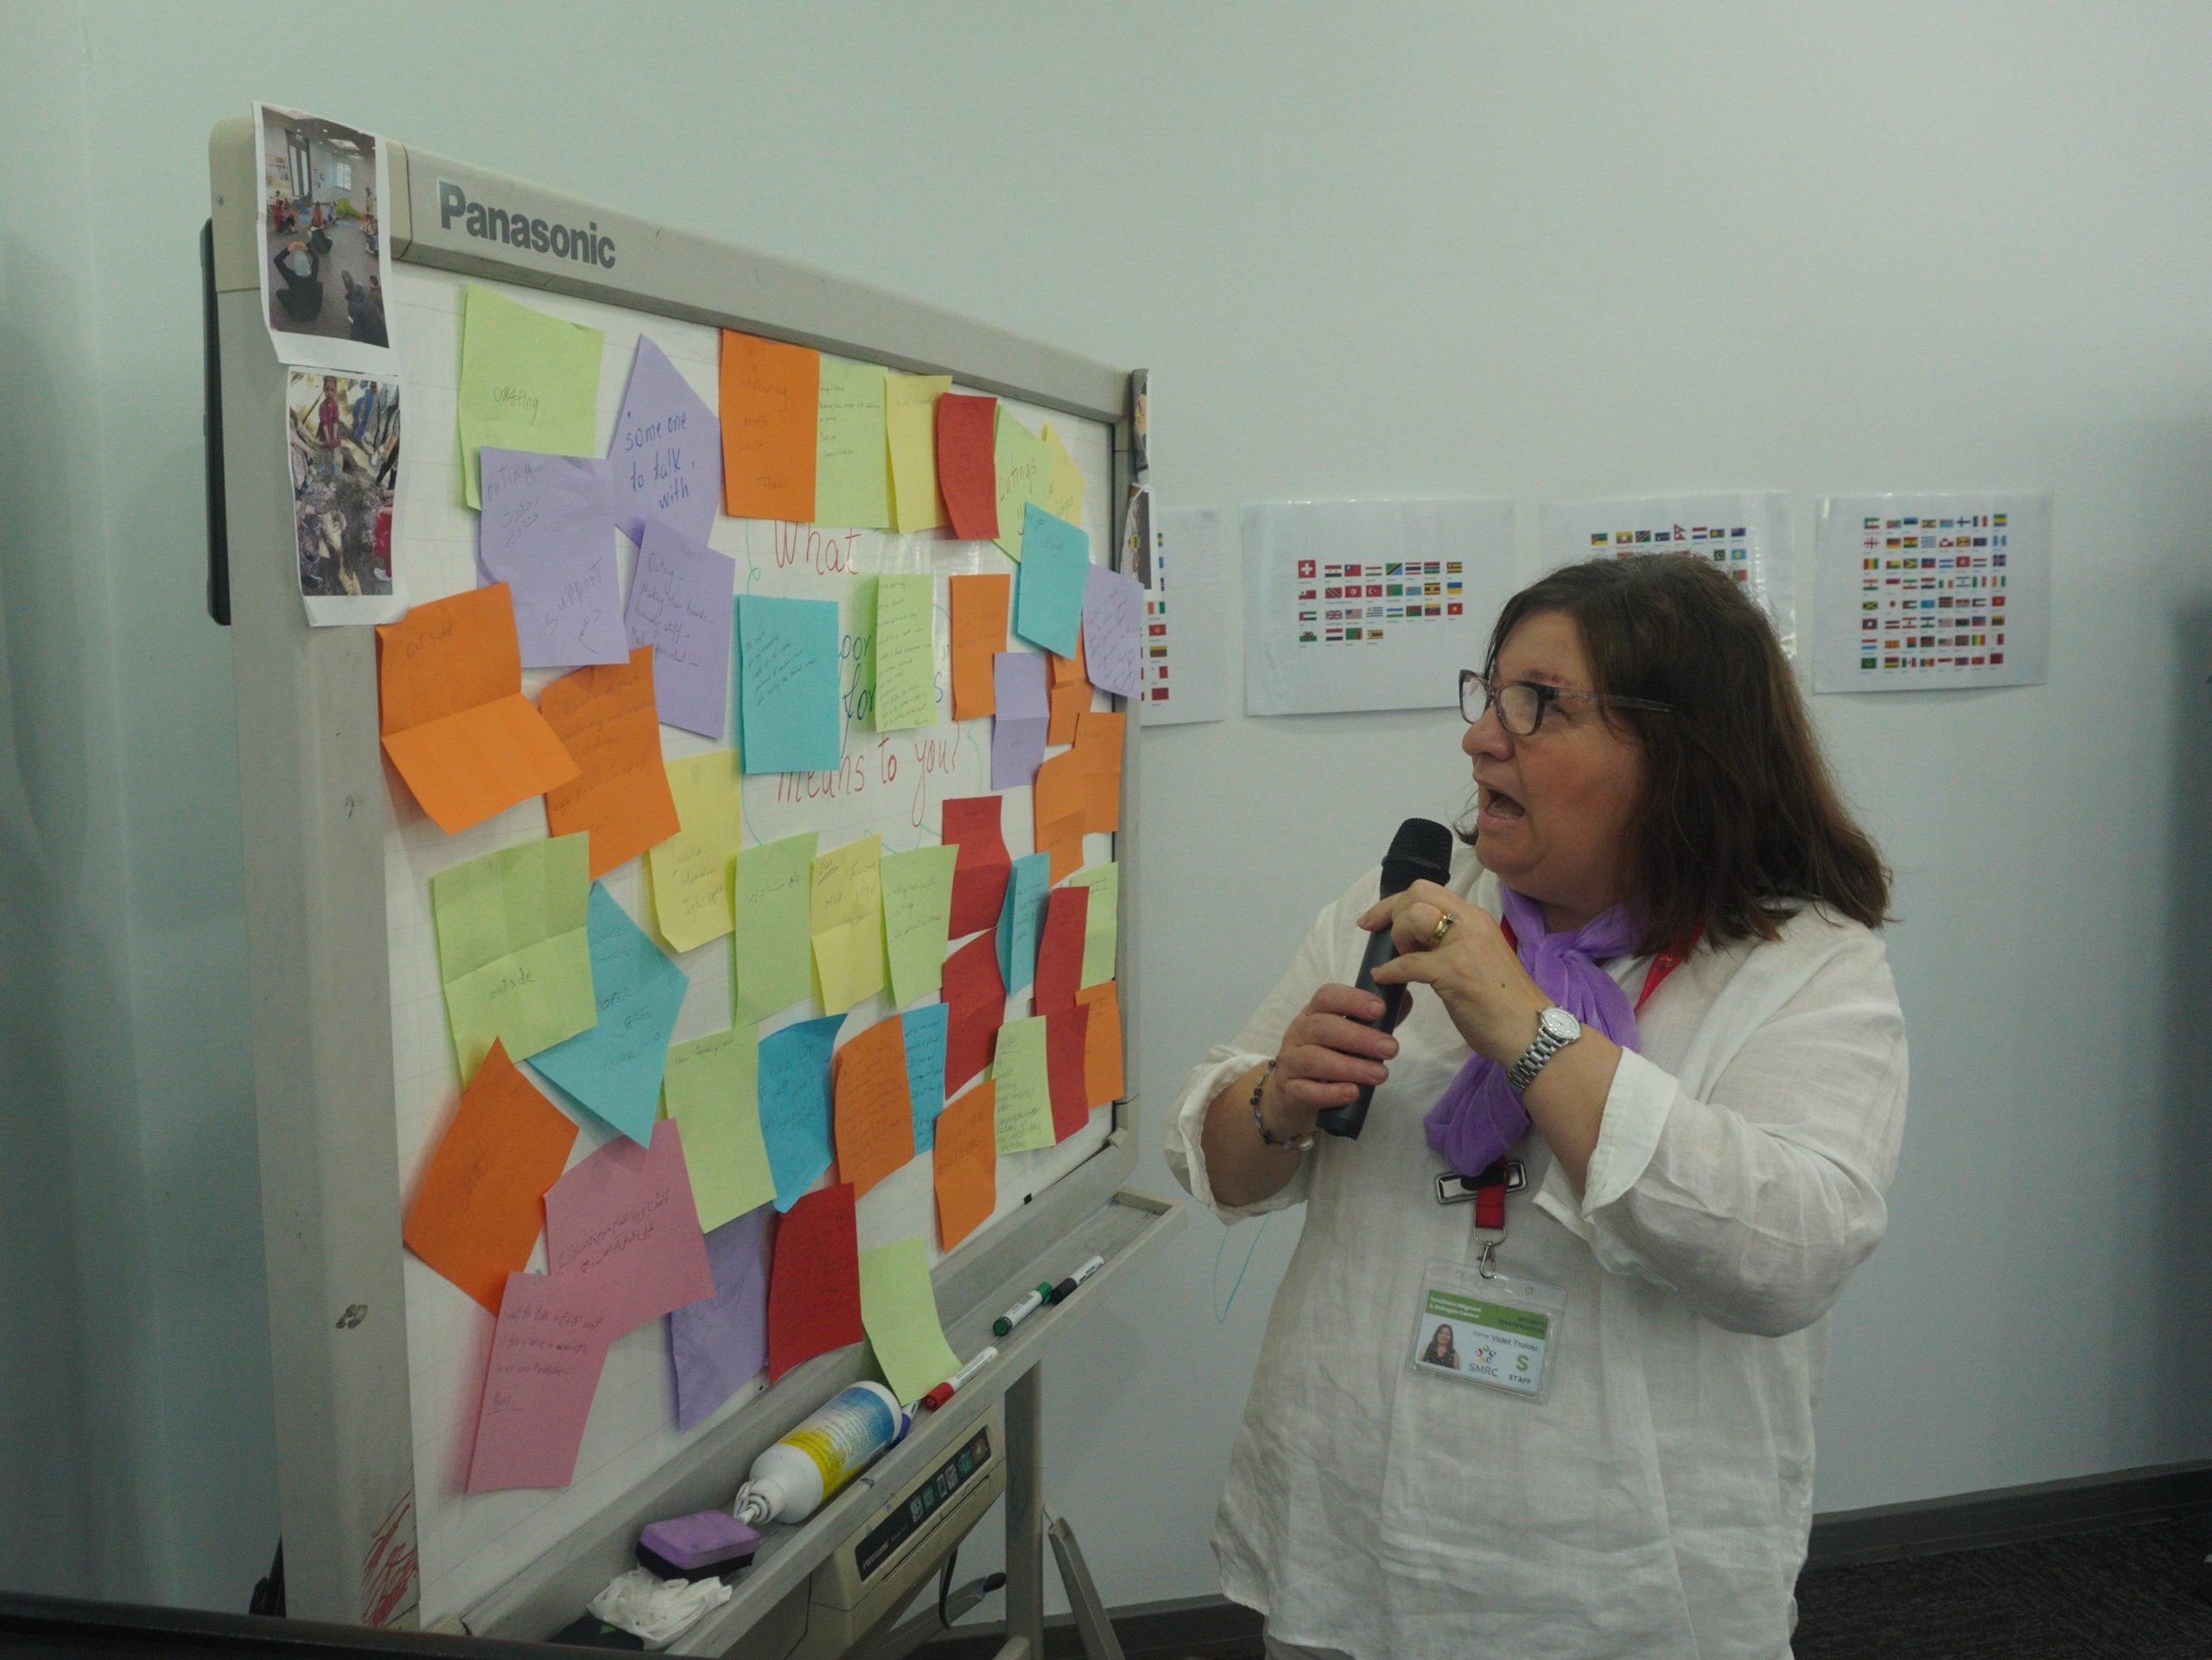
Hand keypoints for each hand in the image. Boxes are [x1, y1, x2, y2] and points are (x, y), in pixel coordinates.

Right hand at [1266, 983, 1400, 1134]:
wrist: (1289, 1096)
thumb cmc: (1325, 1060)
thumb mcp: (1345, 1038)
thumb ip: (1373, 1021)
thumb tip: (1403, 999)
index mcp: (1313, 1014)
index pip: (1326, 997)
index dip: (1352, 999)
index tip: (1380, 1009)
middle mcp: (1298, 1034)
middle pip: (1322, 1027)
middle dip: (1359, 1037)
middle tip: (1390, 1048)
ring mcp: (1290, 1063)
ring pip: (1314, 1059)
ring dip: (1350, 1067)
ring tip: (1380, 1075)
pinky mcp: (1289, 1091)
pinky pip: (1306, 1091)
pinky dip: (1331, 1092)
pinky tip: (1352, 1092)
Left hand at [1357, 881, 1549, 1064]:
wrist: (1531, 1032)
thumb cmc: (1505, 1003)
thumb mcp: (1479, 958)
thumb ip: (1453, 943)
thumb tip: (1418, 941)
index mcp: (1476, 918)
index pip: (1427, 890)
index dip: (1394, 902)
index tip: (1373, 921)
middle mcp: (1471, 923)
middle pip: (1416, 895)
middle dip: (1393, 915)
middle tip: (1393, 944)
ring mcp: (1464, 946)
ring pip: (1412, 918)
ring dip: (1397, 939)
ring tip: (1404, 962)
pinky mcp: (1455, 972)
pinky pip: (1407, 963)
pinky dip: (1389, 971)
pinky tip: (1384, 979)